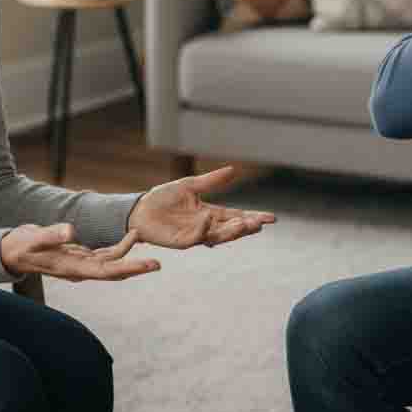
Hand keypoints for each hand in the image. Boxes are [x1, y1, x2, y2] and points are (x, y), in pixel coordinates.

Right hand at [0, 224, 159, 281]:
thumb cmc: (21, 246)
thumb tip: (71, 230)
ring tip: (147, 246)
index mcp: (72, 268)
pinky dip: (117, 248)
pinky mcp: (79, 256)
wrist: (11, 250)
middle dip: (135, 267)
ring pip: (110, 263)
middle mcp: (79, 269)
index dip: (128, 268)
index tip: (147, 266)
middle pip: (113, 271)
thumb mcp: (34, 238)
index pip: (106, 271)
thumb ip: (52, 234)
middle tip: (158, 264)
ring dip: (129, 256)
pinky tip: (129, 240)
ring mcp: (80, 264)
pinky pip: (103, 255)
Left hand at [128, 165, 275, 248]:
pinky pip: (196, 236)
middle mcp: (206, 226)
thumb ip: (211, 181)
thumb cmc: (163, 198)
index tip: (271, 218)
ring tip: (245, 224)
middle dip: (246, 227)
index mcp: (210, 213)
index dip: (252, 217)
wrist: (140, 209)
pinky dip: (203, 228)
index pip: (236, 216)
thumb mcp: (190, 185)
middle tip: (260, 224)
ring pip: (218, 236)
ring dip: (231, 232)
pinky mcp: (181, 241)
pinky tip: (209, 218)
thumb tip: (233, 170)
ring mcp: (195, 235)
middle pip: (231, 229)